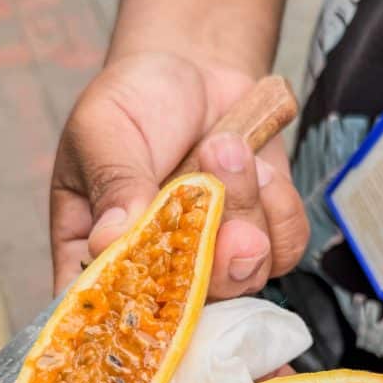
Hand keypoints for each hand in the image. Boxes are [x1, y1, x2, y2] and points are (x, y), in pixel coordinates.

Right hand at [50, 51, 308, 295]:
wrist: (193, 67)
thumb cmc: (133, 101)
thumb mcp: (103, 128)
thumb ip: (112, 182)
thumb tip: (110, 240)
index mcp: (97, 255)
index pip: (107, 312)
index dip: (131, 315)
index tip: (156, 279)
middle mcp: (157, 272)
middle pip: (189, 308)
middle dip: (209, 256)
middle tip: (209, 192)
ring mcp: (214, 260)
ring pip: (244, 278)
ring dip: (244, 211)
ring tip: (225, 147)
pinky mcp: (262, 239)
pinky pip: (285, 247)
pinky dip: (278, 204)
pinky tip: (256, 165)